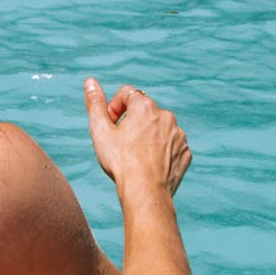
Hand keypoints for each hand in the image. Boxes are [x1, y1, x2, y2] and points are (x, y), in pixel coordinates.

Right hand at [84, 78, 190, 197]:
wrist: (146, 193)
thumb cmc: (121, 162)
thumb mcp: (100, 131)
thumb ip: (95, 103)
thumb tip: (90, 81)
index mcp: (145, 106)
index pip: (126, 94)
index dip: (114, 108)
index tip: (111, 127)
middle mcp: (166, 116)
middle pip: (144, 111)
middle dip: (132, 123)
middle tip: (121, 144)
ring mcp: (179, 135)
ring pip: (159, 129)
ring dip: (148, 137)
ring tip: (136, 157)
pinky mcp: (185, 153)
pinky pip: (171, 146)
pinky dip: (162, 152)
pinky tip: (150, 165)